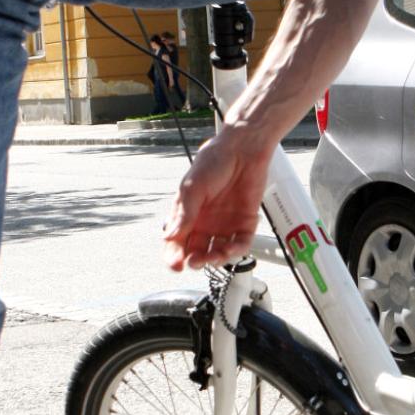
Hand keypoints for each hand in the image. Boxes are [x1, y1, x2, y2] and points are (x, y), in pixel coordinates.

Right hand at [163, 127, 272, 270]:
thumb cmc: (214, 162)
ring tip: (214, 256)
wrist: (243, 149)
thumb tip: (169, 236)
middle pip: (197, 252)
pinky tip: (230, 249)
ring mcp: (225, 225)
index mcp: (188, 215)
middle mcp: (205, 223)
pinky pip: (240, 244)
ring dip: (215, 259)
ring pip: (218, 253)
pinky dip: (236, 251)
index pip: (177, 242)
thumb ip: (184, 214)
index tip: (175, 266)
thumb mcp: (193, 188)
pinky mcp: (245, 223)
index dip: (174, 256)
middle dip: (195, 261)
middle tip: (194, 262)